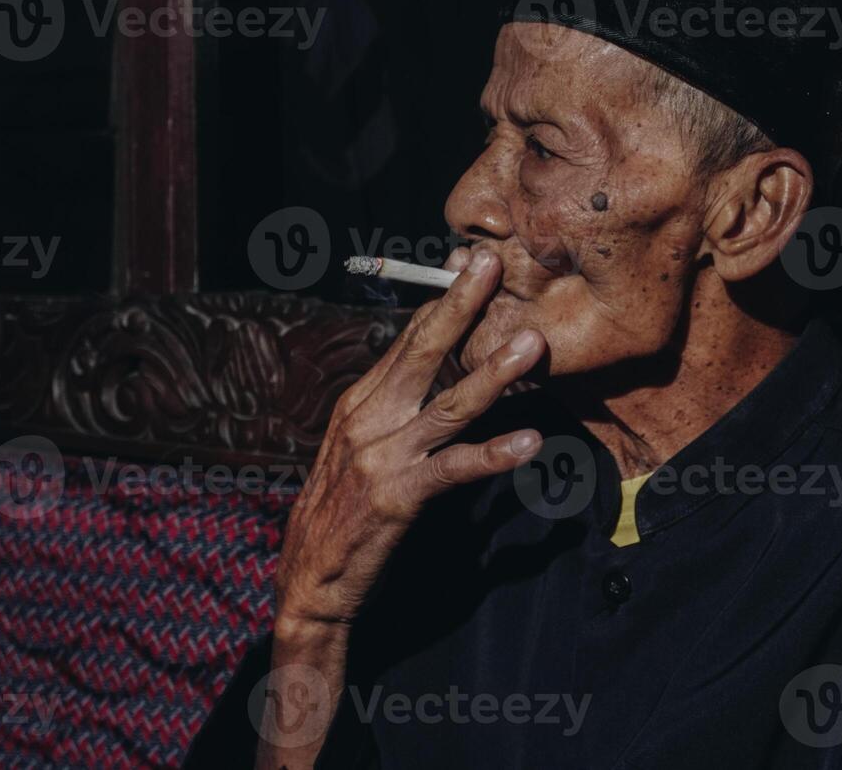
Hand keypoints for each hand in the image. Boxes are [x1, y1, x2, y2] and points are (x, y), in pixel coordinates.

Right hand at [273, 245, 545, 634]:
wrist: (309, 578)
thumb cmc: (344, 509)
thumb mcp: (362, 447)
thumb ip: (396, 408)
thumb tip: (435, 371)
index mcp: (362, 401)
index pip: (408, 339)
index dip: (442, 299)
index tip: (470, 262)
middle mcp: (368, 418)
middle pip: (422, 352)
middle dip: (461, 304)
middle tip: (493, 263)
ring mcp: (382, 456)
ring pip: (449, 405)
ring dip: (494, 373)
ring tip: (532, 345)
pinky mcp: (398, 496)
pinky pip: (454, 469)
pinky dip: (493, 454)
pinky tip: (528, 442)